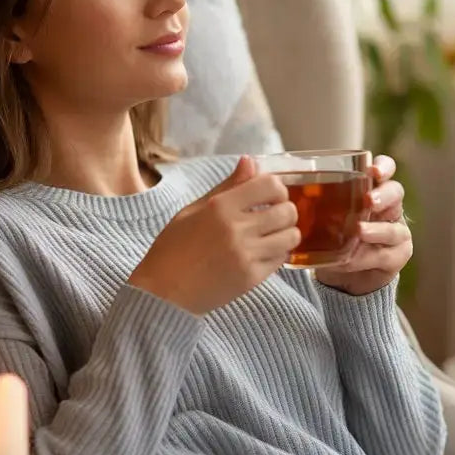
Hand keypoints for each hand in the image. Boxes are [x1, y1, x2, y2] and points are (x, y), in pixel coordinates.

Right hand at [129, 156, 300, 314]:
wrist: (163, 293)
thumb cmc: (173, 248)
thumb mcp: (194, 210)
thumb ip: (227, 186)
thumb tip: (250, 161)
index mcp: (220, 207)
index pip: (270, 185)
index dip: (276, 188)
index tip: (270, 196)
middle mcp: (236, 228)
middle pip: (287, 210)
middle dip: (285, 210)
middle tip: (274, 215)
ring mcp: (246, 255)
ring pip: (291, 236)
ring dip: (286, 232)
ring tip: (272, 235)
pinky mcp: (251, 278)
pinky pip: (281, 259)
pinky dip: (278, 253)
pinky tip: (263, 252)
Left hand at [314, 154, 411, 296]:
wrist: (344, 276)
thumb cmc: (333, 238)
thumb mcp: (324, 218)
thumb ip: (315, 205)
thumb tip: (288, 195)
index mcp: (373, 190)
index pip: (386, 170)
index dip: (383, 167)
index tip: (373, 170)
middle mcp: (390, 208)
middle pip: (396, 193)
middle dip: (383, 195)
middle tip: (368, 201)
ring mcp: (397, 233)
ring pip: (394, 229)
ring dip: (376, 230)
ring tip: (359, 231)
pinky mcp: (396, 257)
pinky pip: (383, 256)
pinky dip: (365, 257)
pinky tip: (351, 258)